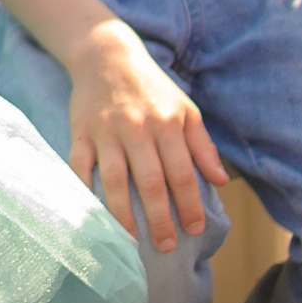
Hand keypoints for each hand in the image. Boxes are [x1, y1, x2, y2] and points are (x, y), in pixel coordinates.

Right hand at [64, 20, 226, 251]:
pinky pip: (80, 169)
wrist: (106, 56)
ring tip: (132, 241)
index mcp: (166, 124)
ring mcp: (105, 132)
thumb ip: (203, 145)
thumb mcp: (185, 109)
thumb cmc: (151, 88)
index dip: (190, 205)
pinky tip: (94, 217)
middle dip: (160, 219)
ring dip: (123, 215)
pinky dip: (85, 194)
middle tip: (167, 246)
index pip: (182, 173)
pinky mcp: (80, 134)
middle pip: (150, 183)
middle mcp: (136, 129)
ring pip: (114, 181)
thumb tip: (220, 181)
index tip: (196, 229)